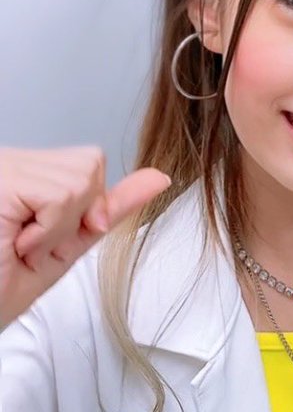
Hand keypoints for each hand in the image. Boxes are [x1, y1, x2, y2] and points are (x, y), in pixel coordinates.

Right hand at [0, 146, 171, 328]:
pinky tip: (14, 243)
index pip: (86, 164)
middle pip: (89, 164)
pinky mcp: (3, 177)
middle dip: (73, 217)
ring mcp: (5, 165)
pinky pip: (63, 194)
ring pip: (81, 176)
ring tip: (18, 245)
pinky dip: (48, 230)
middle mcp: (11, 162)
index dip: (86, 208)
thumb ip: (106, 210)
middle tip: (27, 246)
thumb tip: (158, 178)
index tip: (43, 241)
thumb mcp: (64, 249)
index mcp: (24, 175)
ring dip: (57, 228)